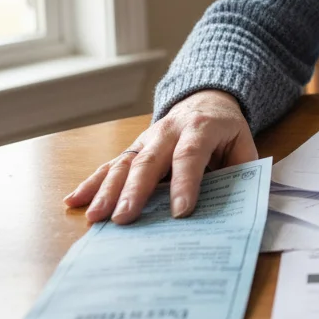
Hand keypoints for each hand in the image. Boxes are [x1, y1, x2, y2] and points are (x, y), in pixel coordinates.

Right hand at [63, 89, 258, 224]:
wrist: (205, 100)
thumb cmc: (226, 131)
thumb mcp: (243, 145)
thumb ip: (242, 172)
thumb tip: (240, 207)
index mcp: (200, 129)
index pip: (190, 156)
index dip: (184, 183)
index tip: (180, 213)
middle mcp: (167, 132)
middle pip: (149, 161)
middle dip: (135, 191)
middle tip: (124, 218)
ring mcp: (146, 140)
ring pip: (124, 164)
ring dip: (107, 191)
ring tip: (96, 217)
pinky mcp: (133, 150)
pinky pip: (110, 166)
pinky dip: (91, 183)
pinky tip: (74, 201)